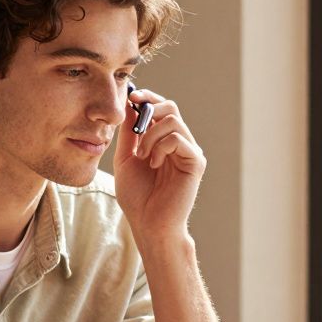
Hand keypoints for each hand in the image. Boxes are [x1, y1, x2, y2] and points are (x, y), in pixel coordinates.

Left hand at [113, 88, 205, 246]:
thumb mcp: (126, 159)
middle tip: (135, 127)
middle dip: (150, 109)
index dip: (147, 98)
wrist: (148, 223)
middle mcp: (179, 143)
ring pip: (173, 121)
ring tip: (143, 156)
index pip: (160, 108)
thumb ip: (129, 133)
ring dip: (151, 135)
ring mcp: (189, 152)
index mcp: (163, 140)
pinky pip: (179, 139)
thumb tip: (130, 105)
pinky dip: (161, 147)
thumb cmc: (137, 196)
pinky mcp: (196, 162)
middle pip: (170, 107)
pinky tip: (153, 165)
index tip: (131, 97)